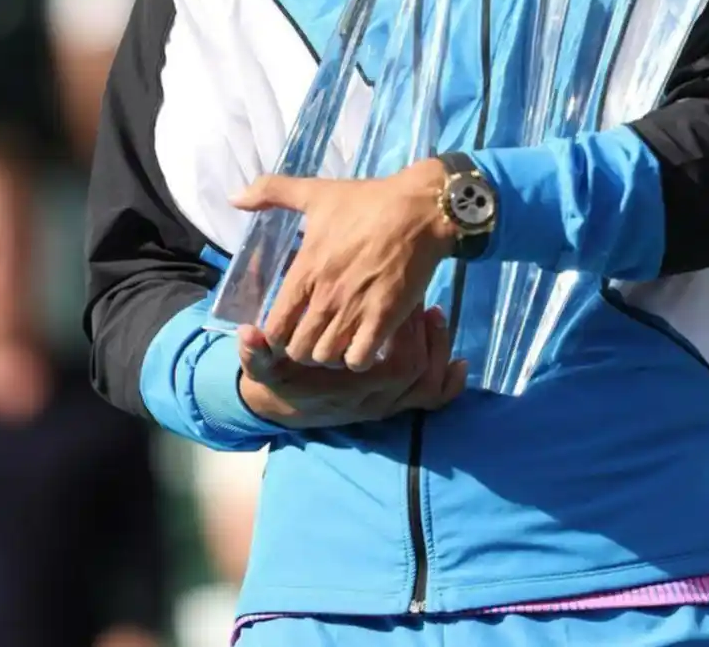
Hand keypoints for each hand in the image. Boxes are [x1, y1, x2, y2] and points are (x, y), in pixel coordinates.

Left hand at [232, 161, 455, 371]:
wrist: (421, 209)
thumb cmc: (368, 200)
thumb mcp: (316, 192)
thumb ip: (271, 193)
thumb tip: (234, 197)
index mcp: (306, 269)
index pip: (275, 326)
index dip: (276, 335)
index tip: (288, 327)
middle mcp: (326, 295)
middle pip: (298, 349)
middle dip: (301, 348)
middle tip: (312, 336)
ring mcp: (355, 309)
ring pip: (326, 357)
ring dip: (329, 354)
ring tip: (336, 341)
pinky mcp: (385, 317)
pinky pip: (359, 359)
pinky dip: (357, 359)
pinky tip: (362, 343)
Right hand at [238, 305, 465, 428]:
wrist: (283, 409)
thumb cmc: (280, 377)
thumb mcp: (262, 365)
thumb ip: (255, 350)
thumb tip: (247, 334)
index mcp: (348, 388)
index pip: (393, 363)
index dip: (404, 333)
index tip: (403, 299)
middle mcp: (372, 402)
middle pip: (416, 372)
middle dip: (426, 338)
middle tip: (426, 302)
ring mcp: (386, 407)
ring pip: (426, 387)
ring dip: (438, 350)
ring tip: (436, 314)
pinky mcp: (394, 407)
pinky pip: (430, 404)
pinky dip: (449, 387)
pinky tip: (461, 363)